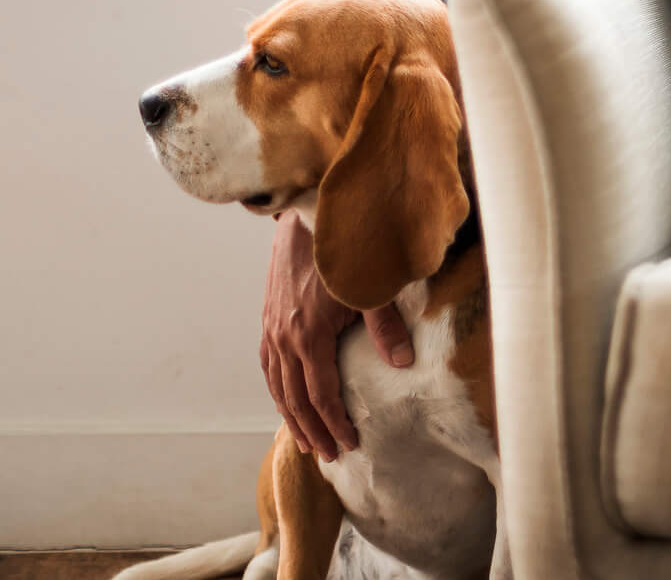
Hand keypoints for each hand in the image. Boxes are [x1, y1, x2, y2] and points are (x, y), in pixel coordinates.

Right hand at [260, 212, 413, 461]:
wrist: (308, 214)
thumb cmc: (345, 249)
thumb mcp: (370, 286)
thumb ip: (386, 326)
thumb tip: (403, 363)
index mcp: (308, 335)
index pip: (320, 394)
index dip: (334, 423)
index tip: (349, 443)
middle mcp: (283, 337)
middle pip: (295, 399)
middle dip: (311, 430)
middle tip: (328, 456)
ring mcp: (271, 328)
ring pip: (277, 385)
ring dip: (290, 416)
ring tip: (305, 441)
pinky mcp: (267, 317)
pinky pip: (267, 365)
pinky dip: (276, 389)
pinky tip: (285, 400)